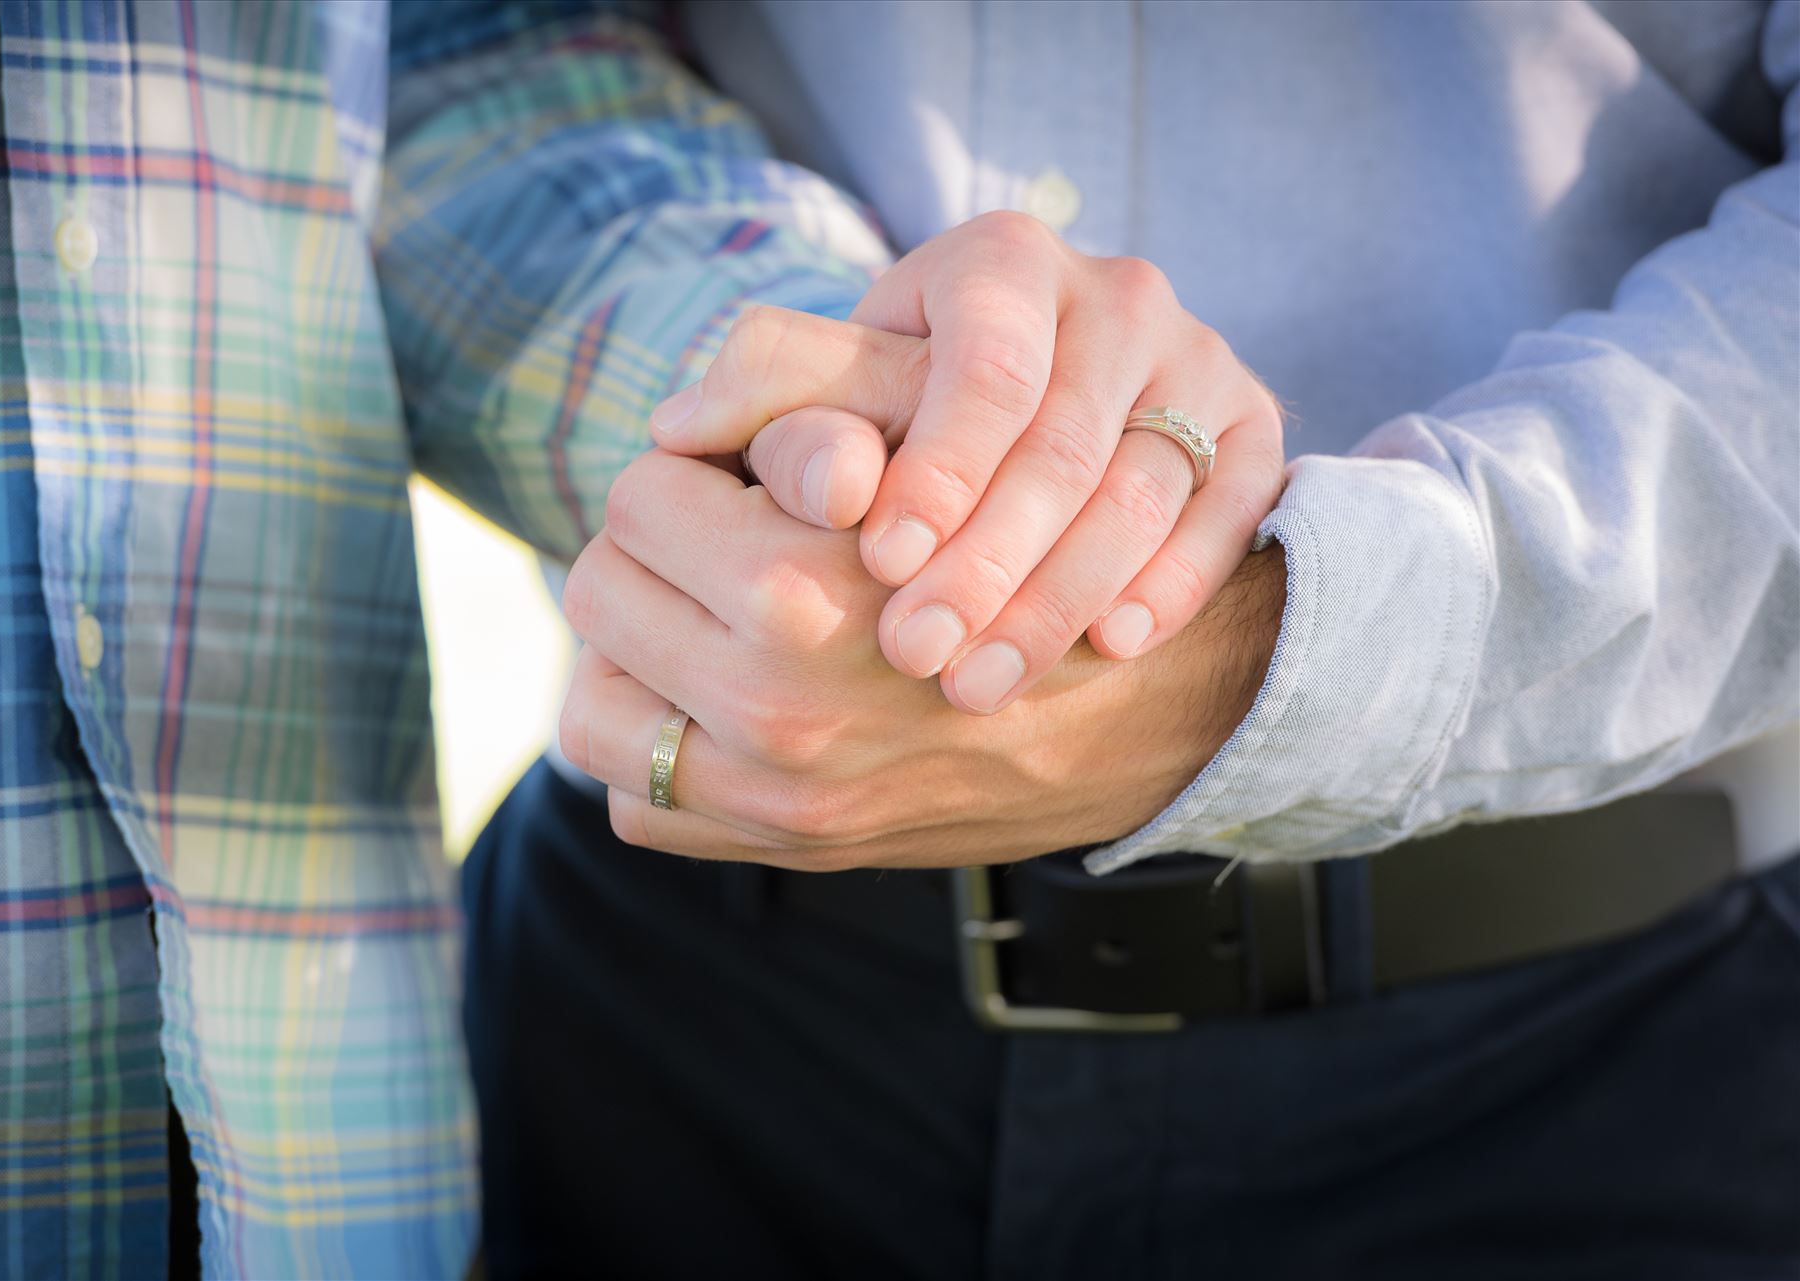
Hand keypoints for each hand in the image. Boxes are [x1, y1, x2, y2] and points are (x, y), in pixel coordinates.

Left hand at [558, 450, 1284, 868]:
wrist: (1144, 707)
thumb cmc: (1034, 530)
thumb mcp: (928, 420)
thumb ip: (794, 387)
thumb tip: (670, 422)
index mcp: (799, 592)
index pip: (640, 494)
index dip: (686, 473)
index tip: (731, 482)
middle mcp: (781, 716)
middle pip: (598, 591)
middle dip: (651, 557)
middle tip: (708, 544)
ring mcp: (779, 800)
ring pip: (590, 708)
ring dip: (635, 656)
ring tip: (702, 619)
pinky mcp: (786, 848)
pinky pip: (636, 803)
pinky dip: (658, 752)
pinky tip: (718, 704)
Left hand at [648, 211, 1284, 714]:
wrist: (1072, 421)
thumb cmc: (919, 400)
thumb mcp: (842, 375)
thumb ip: (766, 394)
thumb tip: (679, 429)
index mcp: (1001, 259)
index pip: (977, 366)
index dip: (933, 468)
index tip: (874, 560)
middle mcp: (1112, 293)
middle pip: (1061, 444)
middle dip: (985, 561)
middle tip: (913, 654)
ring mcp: (1196, 362)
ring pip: (1144, 489)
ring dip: (1061, 597)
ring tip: (980, 686)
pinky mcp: (1251, 428)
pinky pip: (1232, 510)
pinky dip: (1175, 582)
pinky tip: (1112, 648)